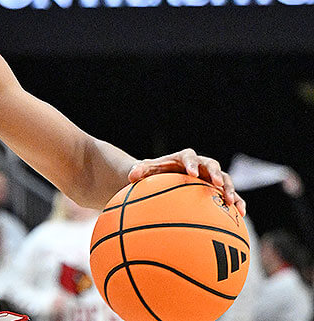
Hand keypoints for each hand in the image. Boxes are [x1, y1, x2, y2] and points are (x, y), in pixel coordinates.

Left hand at [128, 148, 245, 216]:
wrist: (162, 179)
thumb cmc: (153, 175)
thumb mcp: (145, 172)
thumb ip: (140, 171)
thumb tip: (130, 175)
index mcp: (183, 158)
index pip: (189, 157)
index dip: (191, 164)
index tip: (190, 173)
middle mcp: (200, 165)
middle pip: (211, 165)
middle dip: (215, 174)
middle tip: (218, 184)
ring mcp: (210, 177)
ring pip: (225, 180)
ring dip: (230, 189)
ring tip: (232, 202)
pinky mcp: (217, 190)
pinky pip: (230, 195)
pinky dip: (237, 202)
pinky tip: (241, 214)